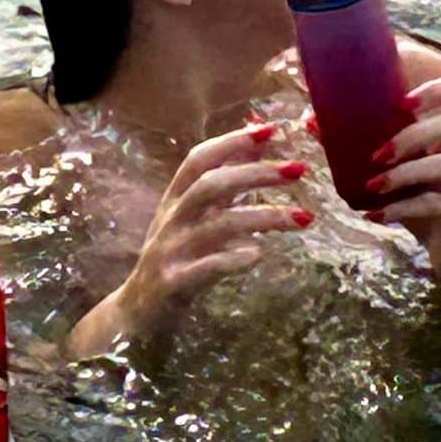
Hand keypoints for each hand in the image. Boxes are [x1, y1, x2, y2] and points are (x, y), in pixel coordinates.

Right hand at [72, 121, 311, 351]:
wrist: (138, 313)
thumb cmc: (177, 256)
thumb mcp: (196, 217)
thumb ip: (225, 184)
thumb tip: (259, 144)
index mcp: (175, 198)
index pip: (199, 159)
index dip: (232, 141)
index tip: (271, 129)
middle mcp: (171, 219)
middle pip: (211, 185)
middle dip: (255, 173)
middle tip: (298, 169)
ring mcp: (171, 250)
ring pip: (217, 225)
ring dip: (262, 216)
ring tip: (302, 217)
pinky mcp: (175, 283)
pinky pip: (207, 267)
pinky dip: (234, 258)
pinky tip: (259, 254)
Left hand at [371, 76, 440, 283]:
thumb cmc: (425, 205)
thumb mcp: (396, 174)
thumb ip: (365, 147)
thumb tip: (313, 121)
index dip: (439, 88)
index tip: (402, 101)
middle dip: (414, 133)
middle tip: (377, 153)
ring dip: (405, 173)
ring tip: (372, 186)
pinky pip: (440, 205)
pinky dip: (403, 208)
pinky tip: (378, 216)